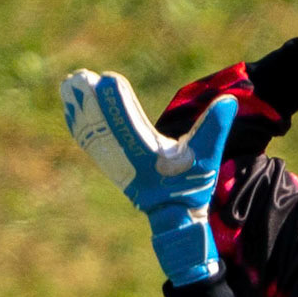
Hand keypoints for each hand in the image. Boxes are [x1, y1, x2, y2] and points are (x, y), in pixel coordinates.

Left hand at [60, 69, 237, 284]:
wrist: (176, 218)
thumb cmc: (193, 187)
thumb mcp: (207, 157)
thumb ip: (215, 127)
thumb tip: (228, 99)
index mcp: (149, 156)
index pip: (129, 124)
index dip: (117, 102)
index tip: (107, 80)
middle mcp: (126, 160)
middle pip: (103, 126)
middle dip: (90, 102)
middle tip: (78, 78)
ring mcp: (116, 164)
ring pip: (92, 133)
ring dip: (80, 110)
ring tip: (68, 86)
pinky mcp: (111, 166)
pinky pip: (91, 143)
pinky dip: (80, 125)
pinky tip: (71, 110)